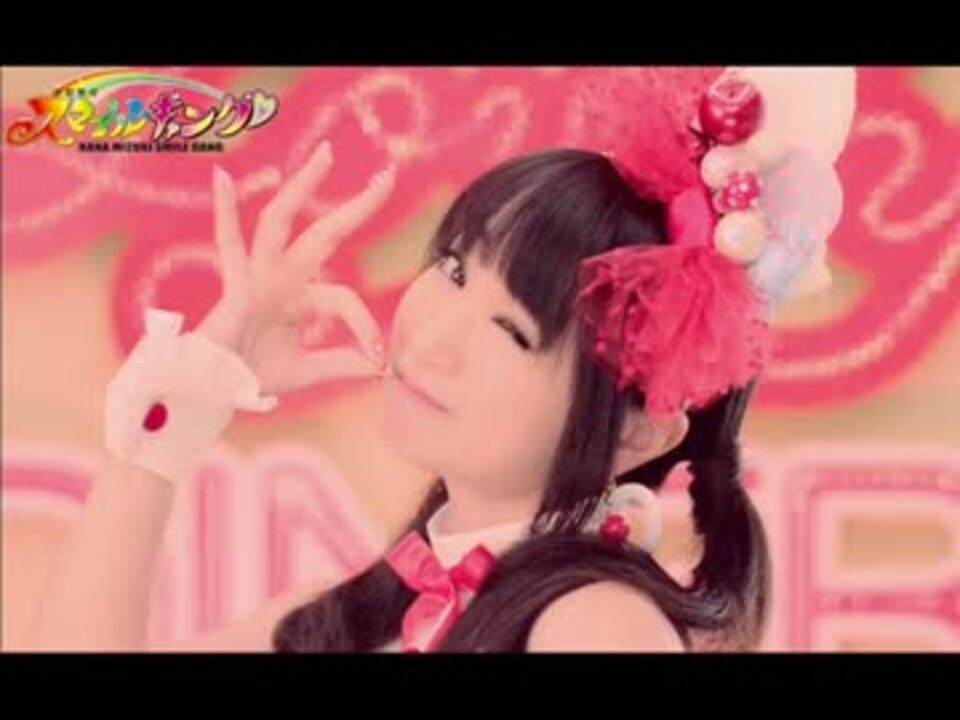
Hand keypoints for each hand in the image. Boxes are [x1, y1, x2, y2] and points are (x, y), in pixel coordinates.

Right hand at [197, 141, 394, 396]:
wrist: (213, 391)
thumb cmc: (253, 376)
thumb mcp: (307, 370)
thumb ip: (340, 364)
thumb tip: (384, 368)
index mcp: (302, 296)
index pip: (345, 298)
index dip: (365, 327)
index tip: (379, 360)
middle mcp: (283, 277)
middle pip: (326, 232)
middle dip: (358, 206)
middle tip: (388, 175)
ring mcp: (258, 275)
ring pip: (281, 220)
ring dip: (302, 186)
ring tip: (326, 154)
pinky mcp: (234, 284)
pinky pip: (226, 244)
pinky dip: (222, 211)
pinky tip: (220, 178)